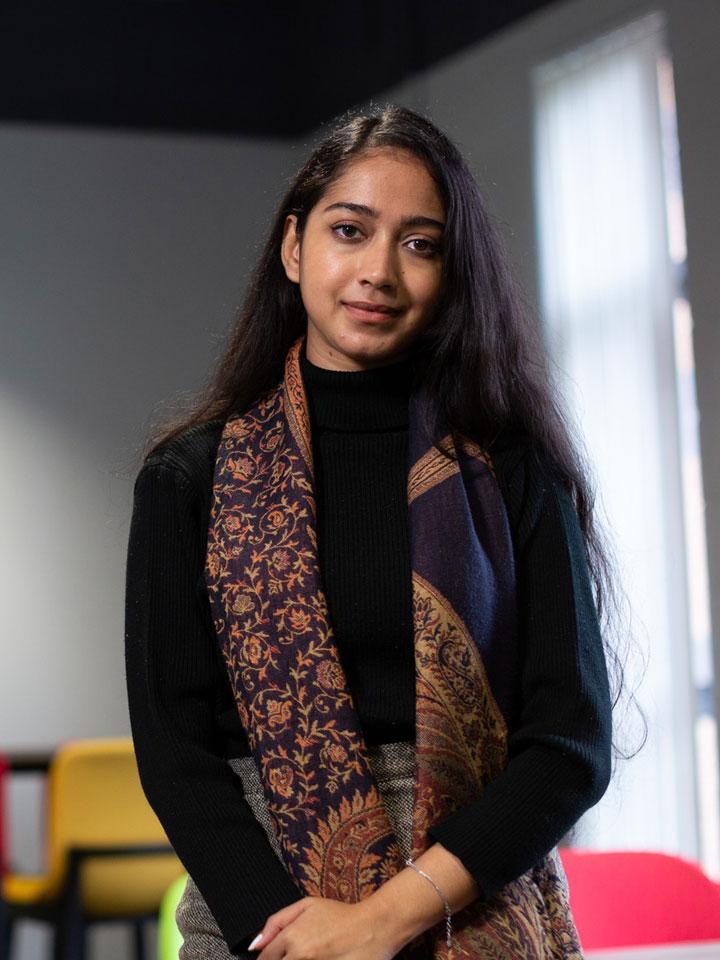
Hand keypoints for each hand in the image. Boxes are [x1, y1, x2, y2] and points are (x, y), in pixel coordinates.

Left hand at [249, 895, 402, 959]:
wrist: (374, 927)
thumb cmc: (342, 915)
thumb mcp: (308, 905)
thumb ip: (277, 921)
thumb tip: (256, 944)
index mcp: (292, 938)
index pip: (265, 959)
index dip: (267, 959)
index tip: (274, 958)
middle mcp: (300, 957)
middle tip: (296, 954)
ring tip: (311, 955)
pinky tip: (322, 959)